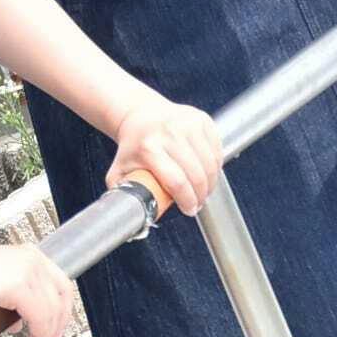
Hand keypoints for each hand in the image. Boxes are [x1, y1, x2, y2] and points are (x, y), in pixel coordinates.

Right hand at [0, 242, 73, 336]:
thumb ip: (11, 299)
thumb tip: (19, 322)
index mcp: (29, 256)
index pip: (61, 287)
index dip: (62, 313)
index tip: (53, 333)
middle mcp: (33, 260)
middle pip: (61, 300)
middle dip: (55, 330)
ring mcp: (27, 271)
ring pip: (51, 313)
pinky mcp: (17, 285)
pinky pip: (39, 318)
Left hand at [106, 88, 219, 217]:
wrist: (140, 115)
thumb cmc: (133, 148)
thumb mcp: (119, 171)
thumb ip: (123, 195)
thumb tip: (135, 221)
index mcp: (148, 148)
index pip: (176, 181)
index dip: (187, 200)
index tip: (189, 210)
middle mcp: (169, 133)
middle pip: (196, 174)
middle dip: (201, 195)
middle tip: (198, 203)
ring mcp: (187, 123)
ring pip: (210, 163)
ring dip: (211, 182)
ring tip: (204, 191)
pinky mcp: (201, 119)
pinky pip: (216, 150)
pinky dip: (216, 165)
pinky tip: (208, 172)